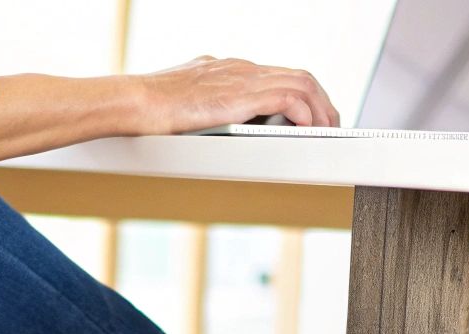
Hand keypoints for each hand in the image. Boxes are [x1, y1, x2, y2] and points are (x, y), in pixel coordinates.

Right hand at [132, 57, 340, 133]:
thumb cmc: (153, 107)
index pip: (279, 76)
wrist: (138, 101)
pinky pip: (289, 97)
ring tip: (328, 130)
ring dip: (321, 109)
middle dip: (321, 102)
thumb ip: (208, 106)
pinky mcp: (242, 94)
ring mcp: (243, 78)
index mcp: (229, 69)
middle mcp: (241, 69)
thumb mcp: (187, 102)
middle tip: (330, 125)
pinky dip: (305, 113)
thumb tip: (215, 119)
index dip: (303, 96)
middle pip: (299, 75)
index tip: (312, 115)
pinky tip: (309, 129)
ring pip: (302, 83)